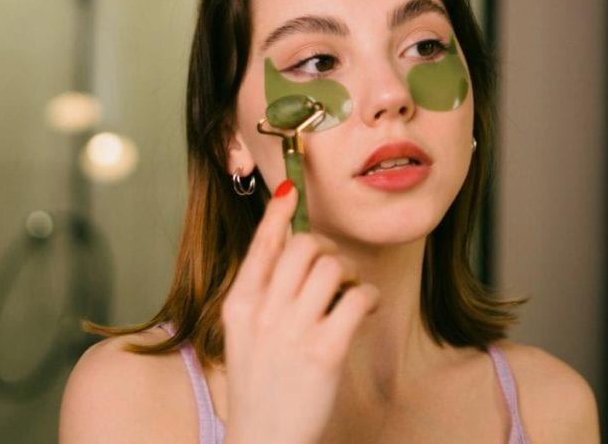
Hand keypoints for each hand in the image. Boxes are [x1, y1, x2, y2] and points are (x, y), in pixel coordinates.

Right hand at [221, 180, 379, 443]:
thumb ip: (261, 293)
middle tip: (334, 268)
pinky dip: (367, 297)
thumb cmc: (259, 385)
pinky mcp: (324, 351)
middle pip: (303, 247)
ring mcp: (293, 331)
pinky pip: (355, 299)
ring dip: (349, 274)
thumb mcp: (244, 333)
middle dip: (326, 249)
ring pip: (331, 267)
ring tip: (350, 293)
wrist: (263, 440)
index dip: (278, 213)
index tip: (291, 189)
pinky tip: (364, 309)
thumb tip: (289, 248)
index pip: (261, 245)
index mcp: (240, 305)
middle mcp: (263, 312)